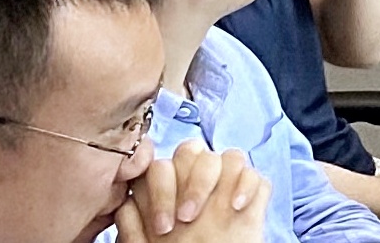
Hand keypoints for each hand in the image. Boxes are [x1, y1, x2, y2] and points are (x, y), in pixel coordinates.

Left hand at [121, 142, 265, 240]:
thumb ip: (131, 222)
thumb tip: (123, 204)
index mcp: (167, 191)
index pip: (162, 166)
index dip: (161, 191)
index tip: (163, 228)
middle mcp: (195, 183)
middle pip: (194, 151)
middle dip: (192, 180)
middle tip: (188, 217)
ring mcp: (226, 188)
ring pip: (230, 156)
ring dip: (220, 181)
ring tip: (217, 212)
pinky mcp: (252, 199)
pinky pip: (256, 176)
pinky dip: (247, 187)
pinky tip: (237, 208)